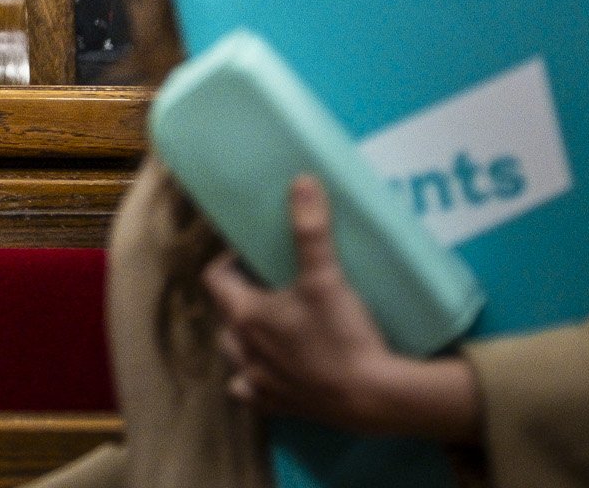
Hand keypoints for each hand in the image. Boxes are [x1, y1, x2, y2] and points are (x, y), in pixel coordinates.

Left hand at [202, 178, 483, 442]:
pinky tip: (272, 374)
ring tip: (270, 326)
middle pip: (225, 315)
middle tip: (268, 287)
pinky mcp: (279, 406)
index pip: (215, 278)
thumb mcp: (325, 277)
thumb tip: (302, 181)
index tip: (253, 253)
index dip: (230, 261)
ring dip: (244, 339)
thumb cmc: (343, 335)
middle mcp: (242, 350)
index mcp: (244, 316)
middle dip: (239, 298)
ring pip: (234, 354)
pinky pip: (251, 392)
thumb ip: (311, 230)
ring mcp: (258, 383)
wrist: (373, 397)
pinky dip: (255, 382)